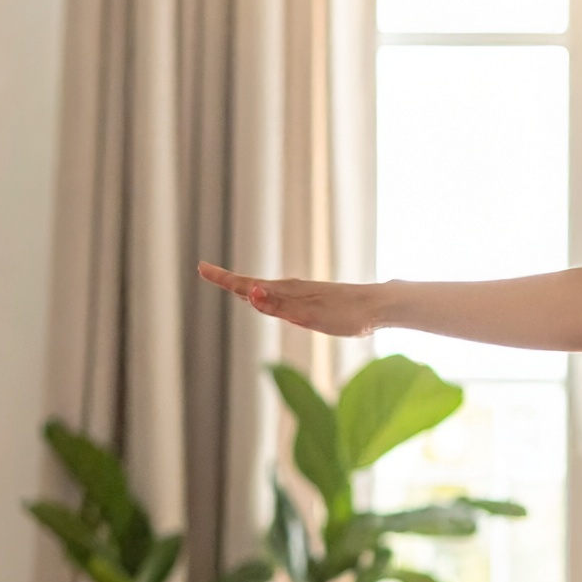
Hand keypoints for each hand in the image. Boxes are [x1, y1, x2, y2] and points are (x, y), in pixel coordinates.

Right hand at [198, 261, 381, 336]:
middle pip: (253, 285)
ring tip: (233, 287)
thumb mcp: (309, 315)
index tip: (201, 267)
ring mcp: (305, 294)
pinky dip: (269, 296)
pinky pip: (284, 297)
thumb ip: (278, 306)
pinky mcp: (317, 300)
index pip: (246, 285)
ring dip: (248, 288)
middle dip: (230, 282)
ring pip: (268, 291)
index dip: (223, 279)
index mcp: (287, 292)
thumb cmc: (348, 314)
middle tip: (207, 273)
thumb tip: (249, 292)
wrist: (379, 307)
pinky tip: (273, 300)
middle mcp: (293, 289)